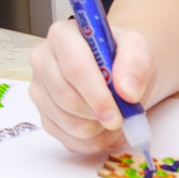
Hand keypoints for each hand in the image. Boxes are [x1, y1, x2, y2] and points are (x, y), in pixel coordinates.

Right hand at [30, 15, 155, 156]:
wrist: (117, 73)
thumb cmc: (121, 59)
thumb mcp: (137, 48)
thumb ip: (136, 63)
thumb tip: (128, 91)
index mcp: (62, 35)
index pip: (74, 68)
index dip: (96, 95)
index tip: (117, 115)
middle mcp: (43, 60)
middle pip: (67, 98)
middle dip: (98, 115)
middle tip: (122, 118)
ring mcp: (40, 90)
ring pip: (68, 122)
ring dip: (98, 130)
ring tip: (115, 119)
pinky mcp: (44, 115)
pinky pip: (68, 139)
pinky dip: (93, 141)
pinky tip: (104, 128)